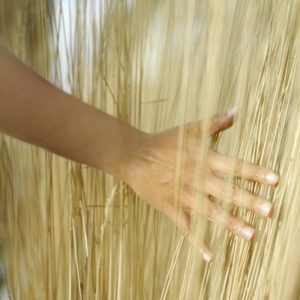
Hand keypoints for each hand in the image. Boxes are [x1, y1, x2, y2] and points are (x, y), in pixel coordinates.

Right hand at [122, 109, 278, 261]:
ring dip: (231, 223)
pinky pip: (186, 227)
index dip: (255, 172)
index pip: (234, 166)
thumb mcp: (190, 129)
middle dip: (249, 201)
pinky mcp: (172, 208)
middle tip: (270, 211)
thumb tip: (237, 110)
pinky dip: (197, 241)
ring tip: (252, 234)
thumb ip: (215, 122)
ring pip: (211, 212)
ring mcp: (184, 195)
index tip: (275, 180)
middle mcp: (197, 178)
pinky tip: (210, 256)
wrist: (135, 156)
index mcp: (203, 159)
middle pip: (226, 192)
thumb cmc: (164, 141)